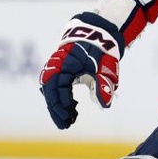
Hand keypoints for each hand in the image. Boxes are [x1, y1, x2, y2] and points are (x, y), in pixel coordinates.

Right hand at [39, 13, 122, 128]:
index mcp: (66, 63)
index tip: (69, 119)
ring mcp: (57, 65)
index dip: (60, 105)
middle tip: (65, 125)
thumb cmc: (104, 51)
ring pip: (51, 88)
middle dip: (56, 109)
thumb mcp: (107, 68)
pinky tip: (71, 106)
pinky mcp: (61, 67)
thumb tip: (103, 105)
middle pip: (50, 90)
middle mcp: (57, 64)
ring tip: (68, 118)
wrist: (100, 33)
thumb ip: (104, 85)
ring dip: (58, 104)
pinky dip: (61, 96)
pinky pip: (56, 84)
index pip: (57, 88)